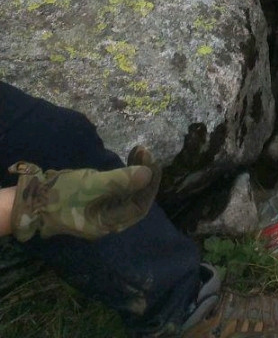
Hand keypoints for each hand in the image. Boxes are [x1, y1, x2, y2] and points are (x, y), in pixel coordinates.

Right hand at [9, 149, 160, 241]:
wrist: (32, 198)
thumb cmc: (60, 194)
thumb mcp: (90, 185)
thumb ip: (119, 180)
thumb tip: (148, 174)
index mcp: (108, 224)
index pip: (139, 206)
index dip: (149, 184)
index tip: (150, 159)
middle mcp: (109, 220)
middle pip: (136, 199)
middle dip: (144, 174)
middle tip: (143, 150)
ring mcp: (103, 210)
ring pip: (129, 192)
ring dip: (137, 171)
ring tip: (138, 150)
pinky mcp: (98, 199)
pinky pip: (119, 188)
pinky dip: (126, 173)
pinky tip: (129, 159)